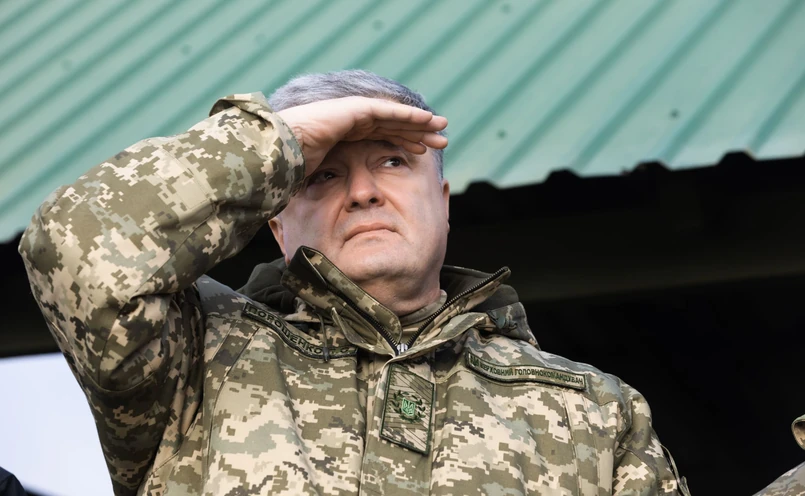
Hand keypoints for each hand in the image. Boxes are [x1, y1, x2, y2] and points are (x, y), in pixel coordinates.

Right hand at [277, 97, 447, 174]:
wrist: (278, 153)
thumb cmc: (292, 170)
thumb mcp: (320, 181)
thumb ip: (333, 186)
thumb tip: (337, 210)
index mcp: (343, 135)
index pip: (380, 137)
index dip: (402, 143)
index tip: (420, 153)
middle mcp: (350, 121)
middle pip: (392, 126)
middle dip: (417, 132)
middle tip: (440, 140)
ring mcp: (352, 113)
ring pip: (395, 117)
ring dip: (420, 123)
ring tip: (442, 128)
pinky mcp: (354, 109)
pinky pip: (388, 112)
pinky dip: (408, 116)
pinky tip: (427, 120)